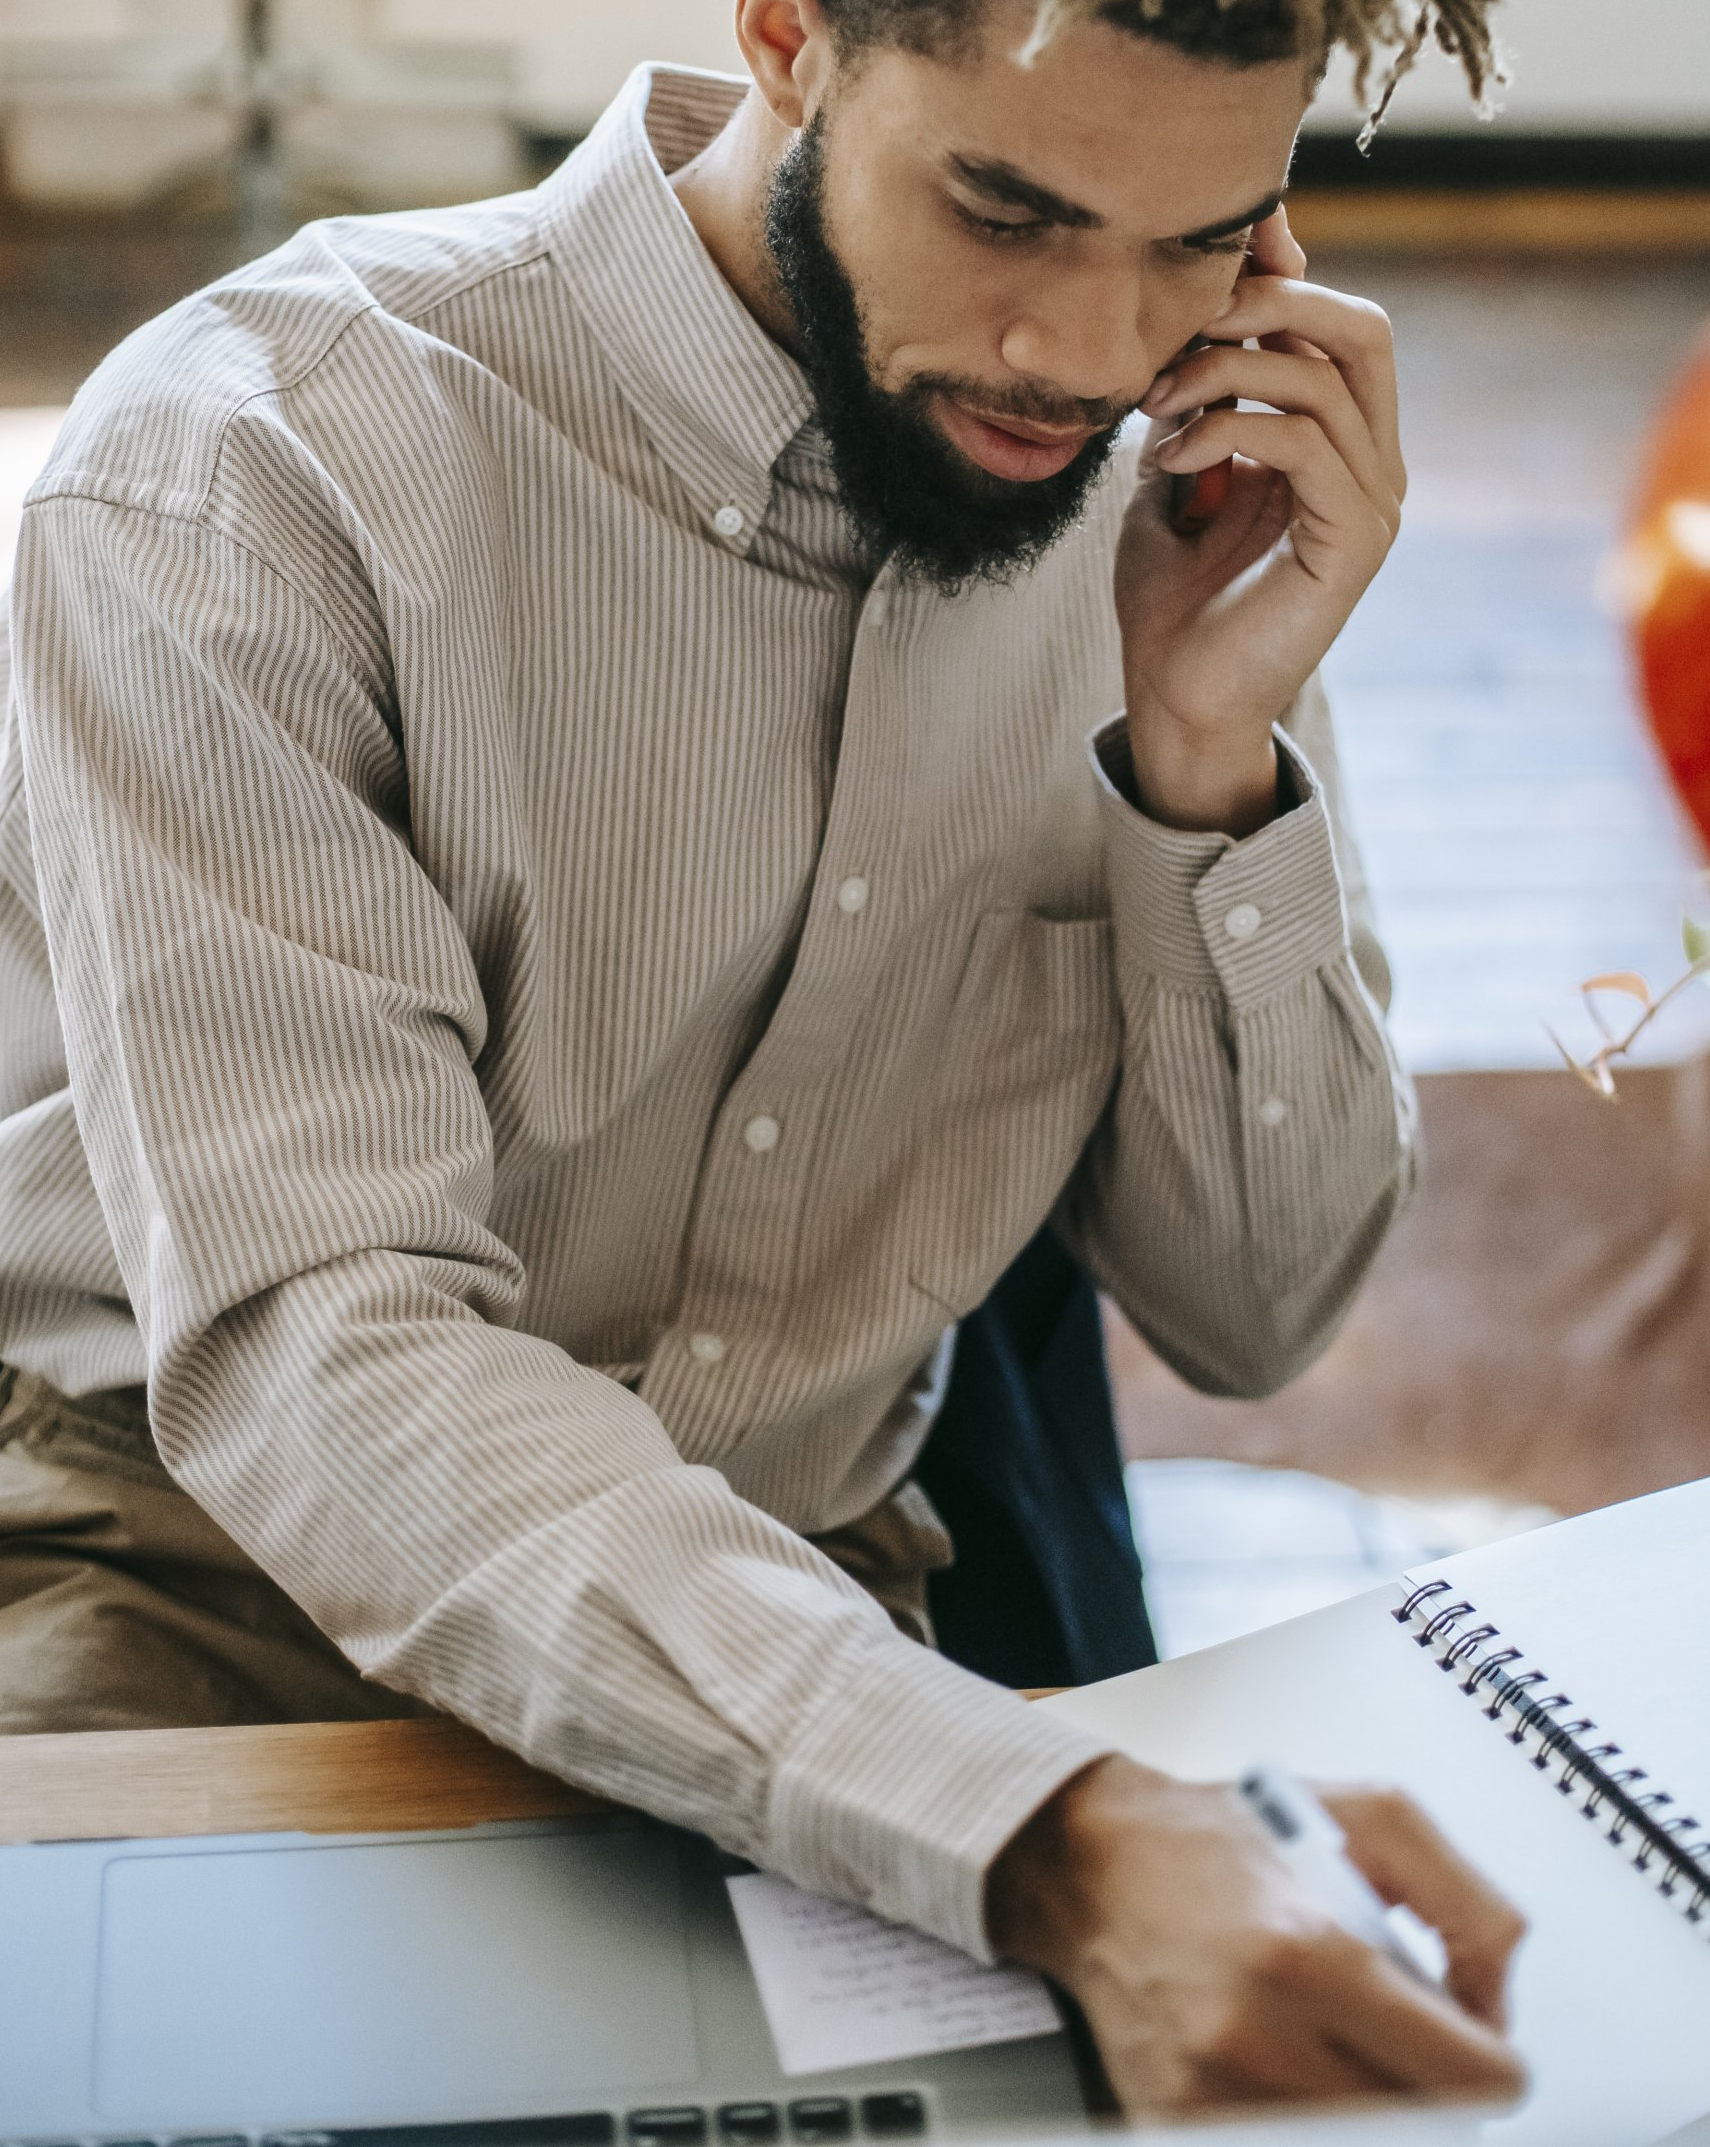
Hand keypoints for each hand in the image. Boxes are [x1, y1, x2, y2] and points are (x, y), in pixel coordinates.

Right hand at [986, 1755, 1526, 2115]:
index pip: (1466, 2078)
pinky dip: (1312, 2122)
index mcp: (1309, 1954)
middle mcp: (1257, 2037)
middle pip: (1422, 2130)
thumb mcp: (1367, 1817)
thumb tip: (1496, 2004)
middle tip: (1409, 2040)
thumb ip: (1467, 1903)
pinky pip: (1288, 2144)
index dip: (1496, 2063)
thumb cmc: (1221, 1840)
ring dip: (1378, 2111)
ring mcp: (1213, 2098)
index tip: (1483, 2046)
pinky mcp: (1179, 2129)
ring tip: (1348, 2049)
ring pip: (1362, 2145)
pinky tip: (1296, 2071)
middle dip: (1434, 2087)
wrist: (1092, 1867)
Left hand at [1114, 207, 1405, 835]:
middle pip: (1362, 328)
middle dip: (1270, 301)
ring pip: (1322, 378)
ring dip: (1223, 374)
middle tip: (1187, 320)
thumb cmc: (1173, 601)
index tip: (1184, 299)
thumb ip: (1193, 405)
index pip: (1337, 324)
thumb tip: (1181, 328)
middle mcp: (1374, 466)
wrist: (1178, 701)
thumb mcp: (1175, 478)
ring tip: (1154, 408)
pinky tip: (1172, 458)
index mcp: (1340, 444)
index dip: (1274, 285)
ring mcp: (1373, 503)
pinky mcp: (1353, 542)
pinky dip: (1231, 428)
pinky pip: (1306, 441)